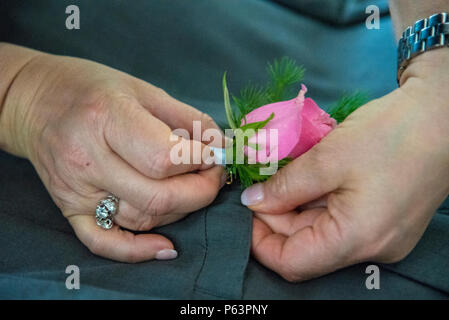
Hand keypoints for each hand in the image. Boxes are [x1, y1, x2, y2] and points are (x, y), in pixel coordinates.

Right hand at [2, 49, 224, 261]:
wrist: (36, 101)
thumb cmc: (93, 89)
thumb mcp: (144, 90)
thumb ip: (188, 119)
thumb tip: (222, 147)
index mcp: (106, 118)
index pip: (166, 158)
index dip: (202, 161)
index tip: (214, 154)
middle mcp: (87, 159)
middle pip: (159, 196)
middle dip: (201, 191)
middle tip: (213, 175)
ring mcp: (76, 189)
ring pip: (143, 217)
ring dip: (180, 209)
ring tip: (190, 187)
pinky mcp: (69, 208)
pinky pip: (104, 242)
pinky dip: (137, 251)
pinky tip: (165, 247)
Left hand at [241, 49, 448, 280]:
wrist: (442, 114)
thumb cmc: (389, 134)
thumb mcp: (326, 159)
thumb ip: (284, 186)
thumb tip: (253, 202)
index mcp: (357, 239)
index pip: (292, 262)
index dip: (260, 240)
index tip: (247, 208)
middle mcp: (371, 248)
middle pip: (305, 246)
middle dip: (276, 217)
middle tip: (262, 183)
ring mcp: (381, 236)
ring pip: (321, 233)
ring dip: (296, 207)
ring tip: (284, 175)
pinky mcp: (385, 221)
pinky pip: (340, 221)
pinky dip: (318, 202)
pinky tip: (308, 178)